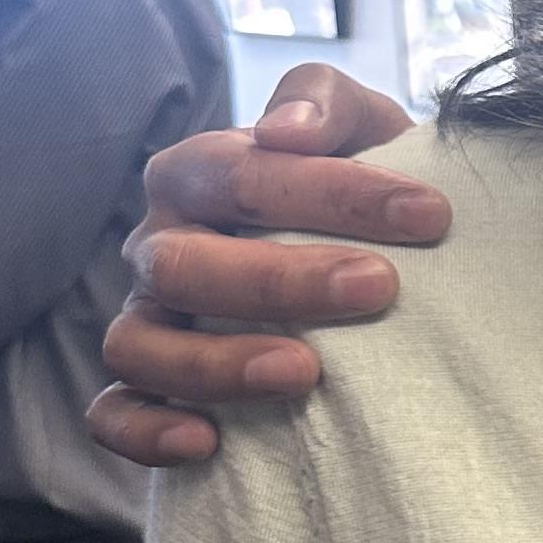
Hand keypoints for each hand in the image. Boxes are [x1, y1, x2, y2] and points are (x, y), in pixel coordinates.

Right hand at [89, 67, 444, 466]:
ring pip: (139, 343)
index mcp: (197, 175)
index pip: (244, 175)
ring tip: (305, 373)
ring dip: (217, 361)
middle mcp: (160, 244)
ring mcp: (147, 318)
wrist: (372, 253)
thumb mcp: (362, 127)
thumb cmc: (360, 190)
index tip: (429, 214)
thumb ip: (327, 99)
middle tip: (377, 287)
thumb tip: (286, 129)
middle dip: (281, 278)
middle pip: (184, 264)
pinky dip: (145, 429)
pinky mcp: (146, 386)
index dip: (334, 192)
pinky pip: (113, 413)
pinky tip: (208, 442)